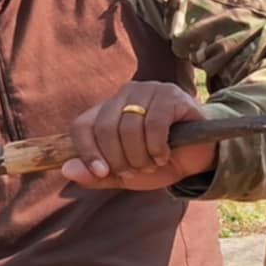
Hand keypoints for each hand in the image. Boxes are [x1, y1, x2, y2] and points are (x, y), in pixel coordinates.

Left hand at [61, 81, 215, 191]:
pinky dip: (157, 147)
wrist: (197, 157)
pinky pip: (154, 124)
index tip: (102, 173)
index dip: (87, 152)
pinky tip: (164, 155)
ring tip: (153, 163)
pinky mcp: (171, 95)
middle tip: (135, 171)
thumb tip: (67, 170)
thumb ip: (97, 175)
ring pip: (129, 128)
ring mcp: (149, 90)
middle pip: (105, 129)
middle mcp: (125, 93)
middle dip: (119, 159)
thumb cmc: (157, 162)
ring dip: (141, 156)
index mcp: (107, 109)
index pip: (82, 125)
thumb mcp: (124, 174)